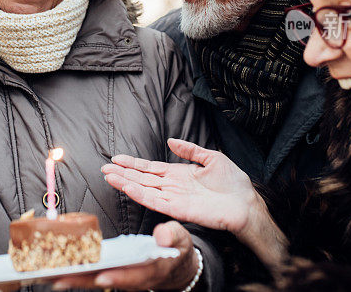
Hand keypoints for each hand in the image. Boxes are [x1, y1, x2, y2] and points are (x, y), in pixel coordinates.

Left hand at [50, 221, 198, 289]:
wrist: (176, 265)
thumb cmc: (176, 249)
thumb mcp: (180, 239)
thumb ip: (172, 235)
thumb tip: (162, 235)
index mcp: (152, 270)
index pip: (134, 277)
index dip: (118, 277)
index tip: (101, 277)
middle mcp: (133, 279)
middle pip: (105, 281)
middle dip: (82, 281)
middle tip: (58, 279)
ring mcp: (121, 277)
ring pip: (95, 280)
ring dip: (73, 279)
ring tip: (48, 275)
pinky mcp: (112, 273)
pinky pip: (92, 274)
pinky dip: (75, 273)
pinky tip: (56, 269)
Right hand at [102, 138, 287, 268]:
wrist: (246, 203)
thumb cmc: (233, 183)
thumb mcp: (211, 158)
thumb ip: (190, 150)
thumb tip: (171, 141)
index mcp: (178, 175)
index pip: (150, 168)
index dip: (133, 163)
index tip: (116, 158)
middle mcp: (173, 187)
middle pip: (142, 179)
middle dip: (123, 173)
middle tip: (104, 168)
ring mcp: (174, 199)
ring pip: (144, 190)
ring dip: (126, 183)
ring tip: (109, 176)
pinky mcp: (179, 210)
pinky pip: (156, 202)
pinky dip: (140, 195)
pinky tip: (128, 188)